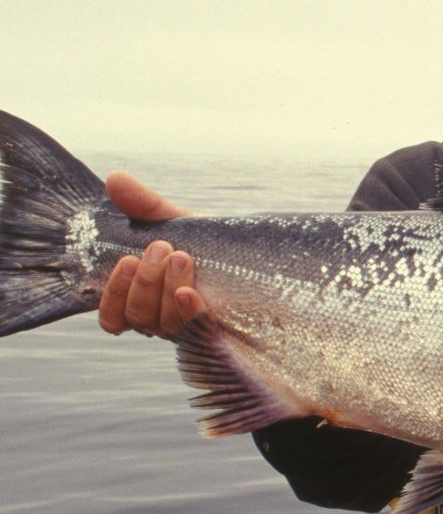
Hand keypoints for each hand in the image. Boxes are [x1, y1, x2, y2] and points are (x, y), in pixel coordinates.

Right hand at [97, 172, 207, 338]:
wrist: (258, 258)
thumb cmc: (209, 245)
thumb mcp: (176, 222)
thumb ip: (145, 205)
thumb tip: (115, 178)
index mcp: (145, 300)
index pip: (112, 318)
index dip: (113, 295)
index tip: (128, 261)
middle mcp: (163, 321)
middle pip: (139, 317)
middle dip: (146, 281)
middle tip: (161, 247)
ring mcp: (190, 330)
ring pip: (164, 324)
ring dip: (166, 289)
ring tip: (181, 256)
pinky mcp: (218, 334)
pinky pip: (196, 333)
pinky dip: (188, 311)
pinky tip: (189, 293)